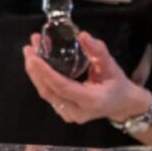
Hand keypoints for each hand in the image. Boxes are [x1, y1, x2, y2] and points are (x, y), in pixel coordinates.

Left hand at [22, 31, 150, 124]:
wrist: (123, 105)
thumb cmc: (118, 84)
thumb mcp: (111, 66)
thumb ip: (98, 51)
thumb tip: (83, 35)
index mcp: (91, 101)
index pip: (62, 87)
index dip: (45, 72)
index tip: (33, 57)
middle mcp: (77, 111)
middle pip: (48, 91)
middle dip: (35, 70)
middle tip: (28, 48)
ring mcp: (69, 114)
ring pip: (45, 93)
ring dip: (35, 72)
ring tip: (31, 51)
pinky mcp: (64, 112)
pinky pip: (48, 94)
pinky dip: (41, 78)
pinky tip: (37, 62)